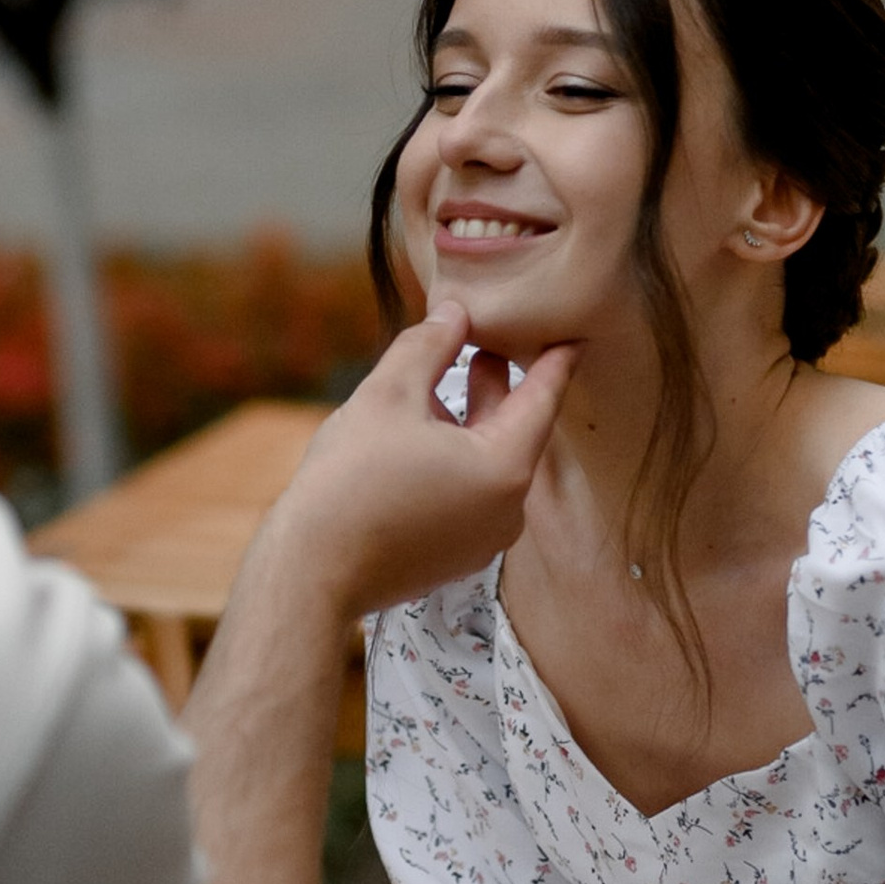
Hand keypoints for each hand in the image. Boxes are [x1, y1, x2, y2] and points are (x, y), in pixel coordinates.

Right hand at [259, 302, 575, 623]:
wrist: (312, 571)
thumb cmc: (350, 481)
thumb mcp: (389, 394)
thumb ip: (429, 345)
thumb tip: (454, 313)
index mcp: (505, 467)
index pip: (543, 399)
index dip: (554, 360)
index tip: (572, 334)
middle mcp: (507, 510)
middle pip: (514, 432)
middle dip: (497, 386)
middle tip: (485, 341)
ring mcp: (483, 540)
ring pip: (488, 465)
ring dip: (469, 423)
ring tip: (441, 385)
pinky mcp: (455, 558)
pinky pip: (469, 496)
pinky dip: (455, 462)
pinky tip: (419, 439)